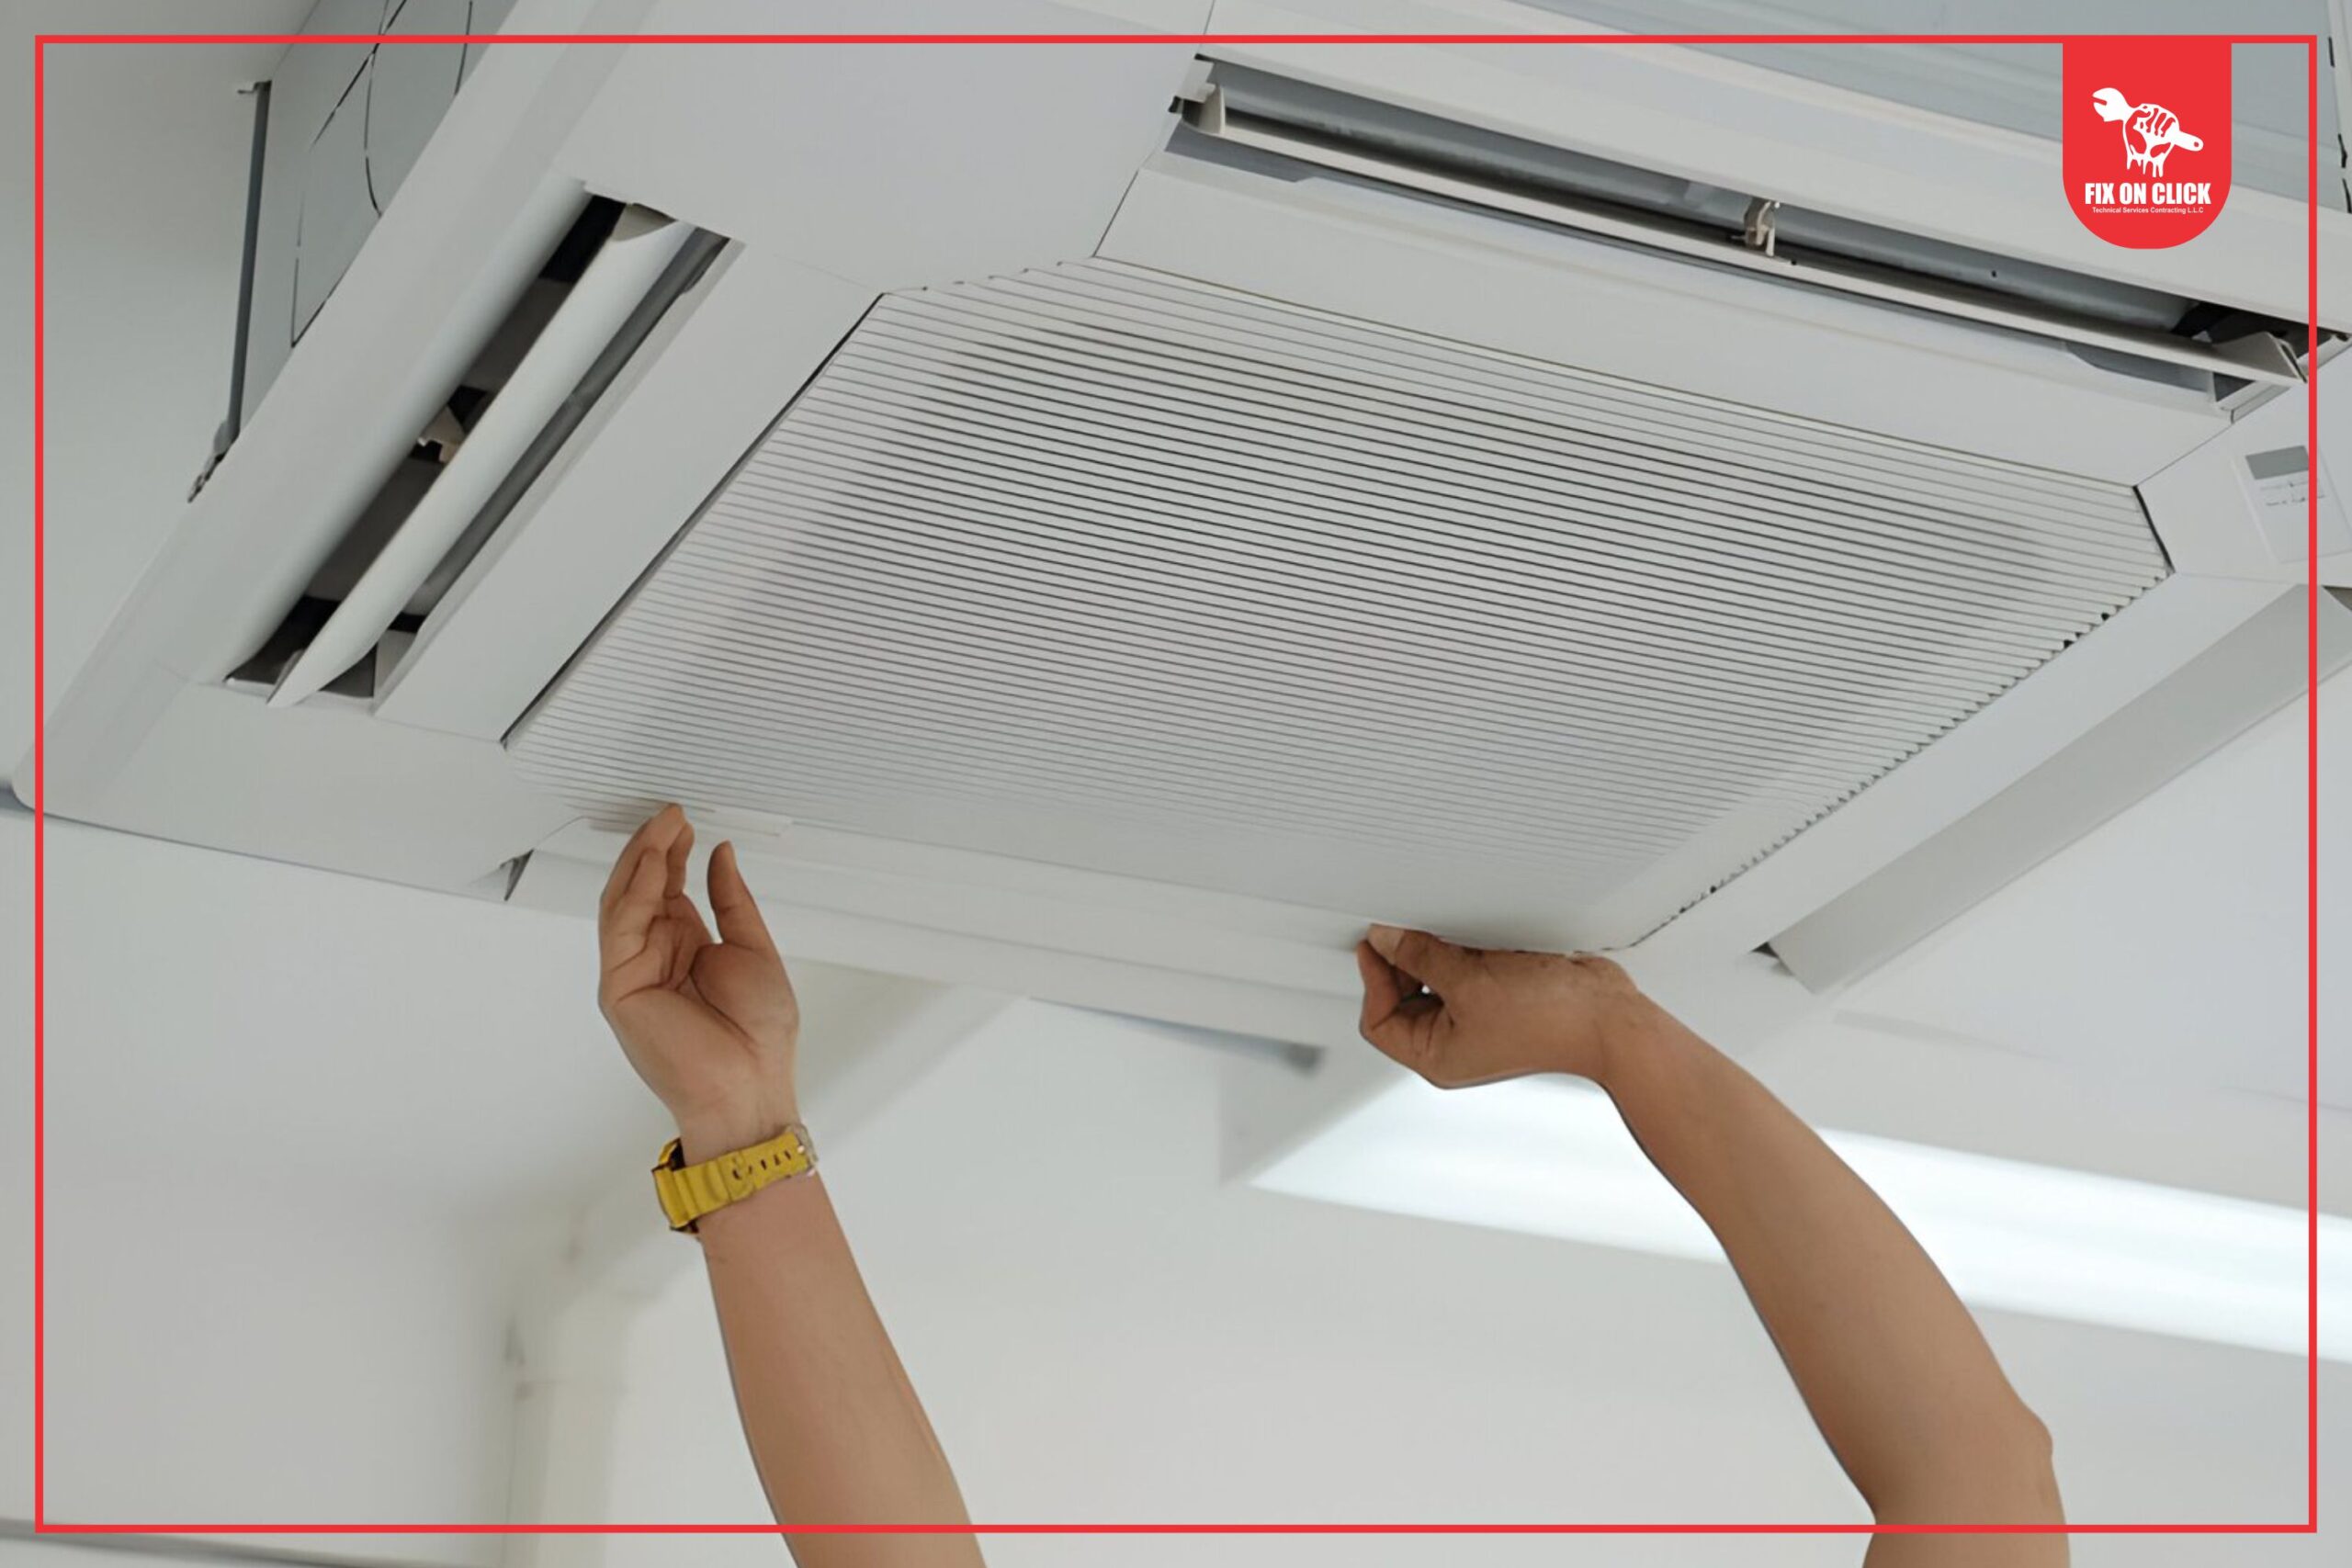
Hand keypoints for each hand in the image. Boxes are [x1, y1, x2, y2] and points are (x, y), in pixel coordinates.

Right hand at [598, 806, 799, 1159]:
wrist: (750, 1086)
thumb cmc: (758, 1037)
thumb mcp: (754, 947)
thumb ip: (732, 899)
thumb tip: (721, 854)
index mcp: (685, 949)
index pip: (666, 888)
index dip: (672, 851)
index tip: (683, 820)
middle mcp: (655, 958)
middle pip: (639, 889)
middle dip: (653, 847)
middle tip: (669, 814)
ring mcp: (633, 973)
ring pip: (623, 901)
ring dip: (641, 859)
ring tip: (661, 825)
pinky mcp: (620, 987)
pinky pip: (621, 927)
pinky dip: (636, 889)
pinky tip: (653, 860)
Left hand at [1354, 924, 1656, 1088]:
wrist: (1607, 1016)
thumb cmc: (1550, 1020)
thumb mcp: (1468, 981)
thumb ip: (1420, 956)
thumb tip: (1386, 939)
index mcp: (1436, 1057)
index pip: (1378, 1020)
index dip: (1372, 980)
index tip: (1375, 944)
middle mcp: (1454, 1044)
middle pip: (1401, 1000)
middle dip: (1402, 964)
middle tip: (1407, 932)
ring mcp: (1478, 1023)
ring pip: (1433, 983)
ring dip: (1434, 956)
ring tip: (1451, 940)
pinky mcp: (1500, 1001)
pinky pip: (1464, 974)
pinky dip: (1462, 954)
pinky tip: (1475, 942)